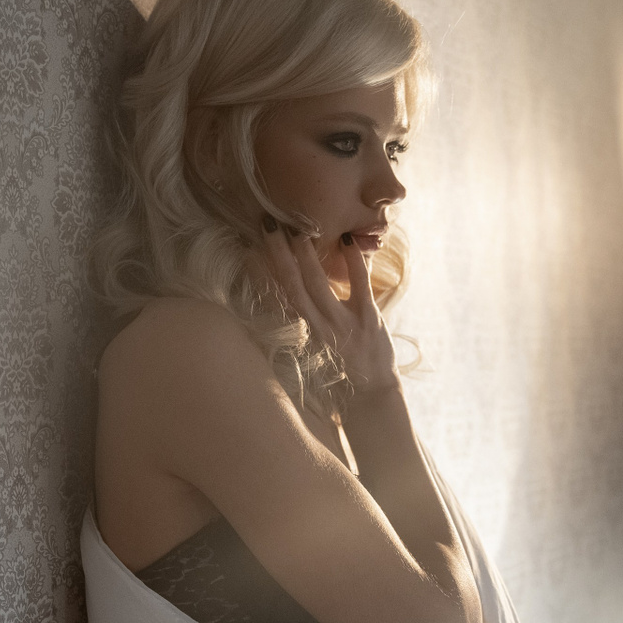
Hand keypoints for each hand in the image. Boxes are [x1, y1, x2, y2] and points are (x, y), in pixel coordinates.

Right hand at [262, 219, 397, 394]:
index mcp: (302, 334)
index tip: (251, 246)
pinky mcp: (368, 319)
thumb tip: (287, 298)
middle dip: (279, 253)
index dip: (263, 271)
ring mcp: (343, 323)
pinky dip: (354, 261)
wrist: (372, 400)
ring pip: (318, 283)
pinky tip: (348, 240)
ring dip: (306, 253)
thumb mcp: (313, 351)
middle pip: (292, 284)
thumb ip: (302, 325)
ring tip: (298, 228)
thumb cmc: (339, 377)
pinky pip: (359, 284)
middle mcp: (317, 328)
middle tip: (269, 222)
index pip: (279, 296)